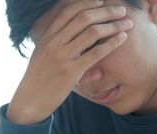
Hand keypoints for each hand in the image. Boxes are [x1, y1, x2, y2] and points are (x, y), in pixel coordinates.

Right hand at [7, 0, 131, 123]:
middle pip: (84, 18)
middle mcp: (54, 43)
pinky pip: (96, 53)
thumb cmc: (37, 81)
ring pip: (93, 32)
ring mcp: (63, 57)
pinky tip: (122, 39)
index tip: (101, 2)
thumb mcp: (41, 56)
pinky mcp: (72, 72)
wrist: (29, 101)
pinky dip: (112, 43)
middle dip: (106, 11)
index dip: (86, 3)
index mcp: (46, 37)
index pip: (68, 12)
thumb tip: (68, 35)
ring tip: (127, 23)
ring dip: (114, 25)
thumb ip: (54, 44)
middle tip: (121, 10)